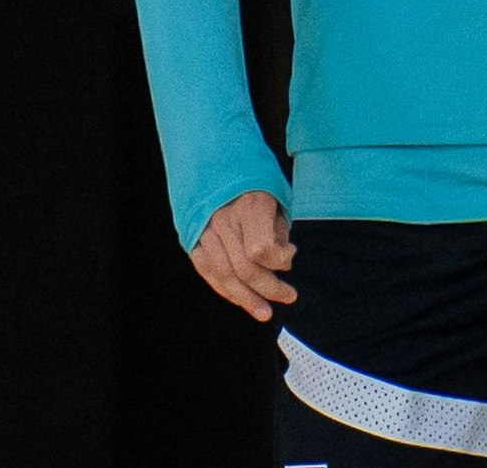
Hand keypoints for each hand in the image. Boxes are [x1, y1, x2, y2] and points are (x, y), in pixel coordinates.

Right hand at [190, 190, 295, 321]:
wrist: (219, 173)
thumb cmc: (257, 189)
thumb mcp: (277, 202)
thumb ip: (279, 234)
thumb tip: (283, 265)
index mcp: (250, 205)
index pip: (260, 248)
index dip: (278, 260)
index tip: (292, 255)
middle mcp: (223, 219)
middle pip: (244, 267)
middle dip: (269, 288)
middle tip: (290, 297)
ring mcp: (205, 232)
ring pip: (224, 276)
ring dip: (246, 299)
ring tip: (265, 313)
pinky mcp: (194, 242)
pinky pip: (208, 273)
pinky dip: (226, 290)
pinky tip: (243, 301)